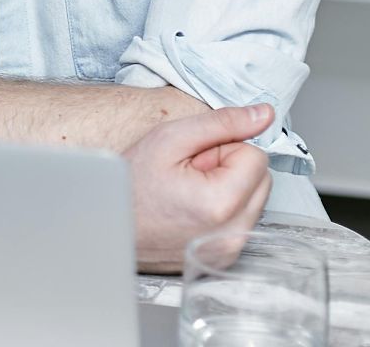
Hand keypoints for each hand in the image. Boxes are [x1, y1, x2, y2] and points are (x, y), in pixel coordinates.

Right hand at [127, 104, 273, 272]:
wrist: (105, 222)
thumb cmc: (129, 183)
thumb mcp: (169, 139)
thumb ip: (222, 123)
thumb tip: (264, 114)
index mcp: (222, 203)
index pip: (256, 156)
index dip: (223, 150)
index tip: (194, 159)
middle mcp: (232, 233)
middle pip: (261, 179)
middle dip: (230, 170)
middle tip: (190, 174)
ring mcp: (230, 249)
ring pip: (254, 199)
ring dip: (228, 189)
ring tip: (188, 192)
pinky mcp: (226, 256)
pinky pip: (242, 220)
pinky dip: (223, 210)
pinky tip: (192, 208)